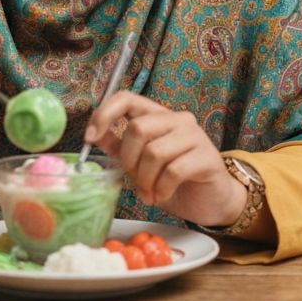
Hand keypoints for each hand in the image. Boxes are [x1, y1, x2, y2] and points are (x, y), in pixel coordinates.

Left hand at [85, 92, 245, 228]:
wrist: (211, 201)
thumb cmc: (174, 180)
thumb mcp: (140, 163)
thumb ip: (119, 146)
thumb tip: (93, 134)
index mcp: (157, 115)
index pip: (126, 98)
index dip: (105, 114)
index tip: (90, 137)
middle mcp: (177, 119)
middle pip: (138, 128)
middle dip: (129, 160)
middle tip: (134, 180)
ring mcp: (194, 135)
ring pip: (154, 152)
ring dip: (145, 180)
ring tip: (148, 193)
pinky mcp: (207, 157)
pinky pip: (174, 171)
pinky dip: (162, 189)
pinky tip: (161, 196)